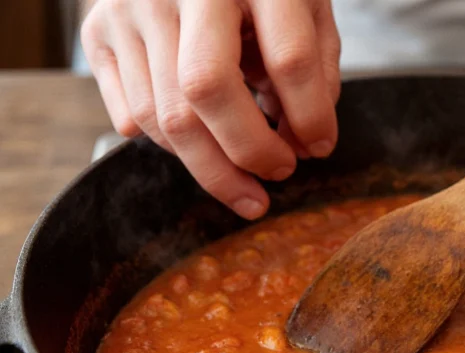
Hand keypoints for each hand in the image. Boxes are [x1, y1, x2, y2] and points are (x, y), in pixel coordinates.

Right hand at [80, 0, 340, 219]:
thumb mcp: (303, 9)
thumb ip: (316, 72)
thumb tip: (304, 143)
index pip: (287, 57)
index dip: (310, 116)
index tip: (319, 147)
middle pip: (206, 90)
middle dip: (247, 153)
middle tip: (277, 176)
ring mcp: (131, 7)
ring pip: (164, 116)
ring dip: (212, 166)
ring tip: (245, 178)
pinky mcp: (98, 32)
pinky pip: (132, 117)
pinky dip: (174, 148)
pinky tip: (203, 146)